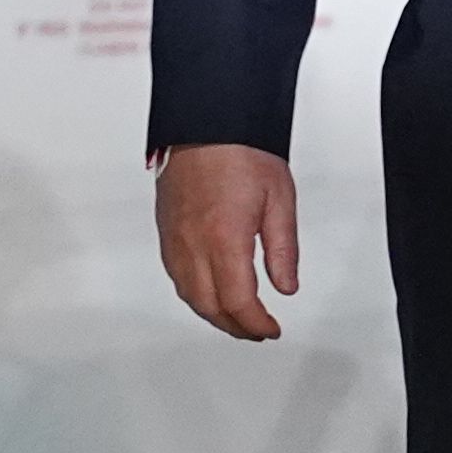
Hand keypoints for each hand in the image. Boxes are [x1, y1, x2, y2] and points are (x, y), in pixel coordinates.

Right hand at [154, 142, 299, 340]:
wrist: (206, 121)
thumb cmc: (241, 150)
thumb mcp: (279, 200)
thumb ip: (283, 249)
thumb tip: (286, 286)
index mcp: (224, 238)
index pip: (238, 301)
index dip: (256, 324)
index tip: (270, 329)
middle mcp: (193, 243)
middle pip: (209, 306)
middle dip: (235, 326)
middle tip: (256, 331)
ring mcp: (174, 238)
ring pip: (188, 295)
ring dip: (213, 314)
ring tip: (236, 319)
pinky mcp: (165, 230)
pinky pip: (176, 276)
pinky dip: (194, 295)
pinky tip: (209, 294)